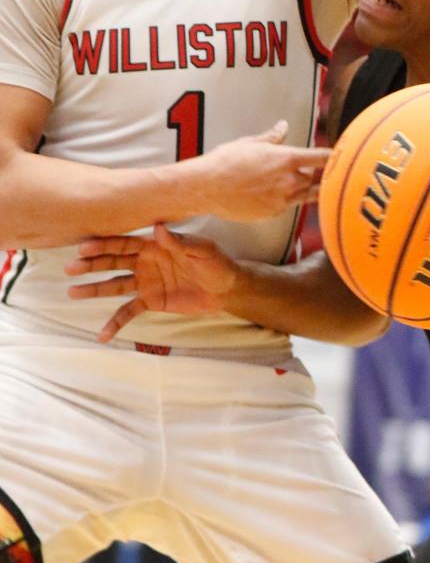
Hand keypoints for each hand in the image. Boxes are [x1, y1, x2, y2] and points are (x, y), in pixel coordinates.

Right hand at [66, 223, 239, 342]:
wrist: (227, 289)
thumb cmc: (216, 263)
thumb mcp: (202, 251)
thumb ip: (179, 241)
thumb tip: (158, 227)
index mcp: (153, 245)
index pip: (123, 243)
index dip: (104, 245)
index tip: (83, 247)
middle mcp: (144, 262)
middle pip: (112, 262)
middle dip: (91, 265)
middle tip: (70, 268)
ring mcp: (145, 282)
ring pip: (114, 285)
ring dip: (94, 289)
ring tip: (72, 292)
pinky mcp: (151, 301)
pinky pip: (129, 312)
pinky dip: (115, 322)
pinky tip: (102, 335)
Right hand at [194, 120, 328, 221]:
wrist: (208, 188)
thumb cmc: (226, 161)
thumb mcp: (250, 143)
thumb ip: (272, 137)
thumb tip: (284, 126)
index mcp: (286, 159)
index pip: (321, 158)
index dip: (336, 157)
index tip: (346, 156)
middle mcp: (289, 181)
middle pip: (315, 178)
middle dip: (314, 174)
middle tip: (312, 170)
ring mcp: (283, 200)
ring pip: (306, 195)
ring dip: (306, 188)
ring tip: (301, 184)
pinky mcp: (274, 213)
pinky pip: (288, 205)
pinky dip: (287, 199)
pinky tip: (275, 194)